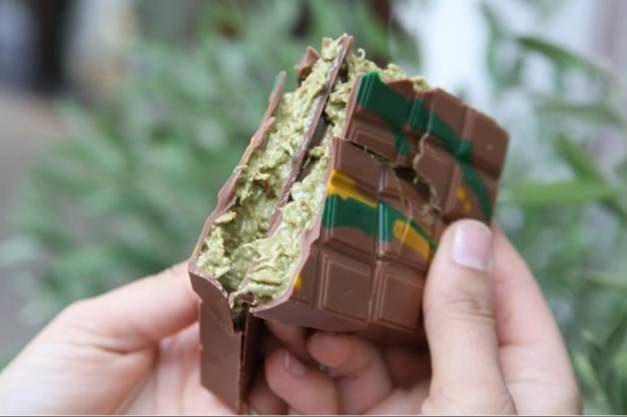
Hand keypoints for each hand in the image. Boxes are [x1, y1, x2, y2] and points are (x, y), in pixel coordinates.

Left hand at [0, 263, 283, 414]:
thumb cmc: (46, 392)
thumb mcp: (96, 327)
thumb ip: (161, 294)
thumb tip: (223, 259)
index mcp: (184, 328)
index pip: (240, 294)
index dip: (267, 275)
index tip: (292, 254)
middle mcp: (215, 363)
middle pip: (276, 330)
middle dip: (300, 309)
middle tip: (312, 291)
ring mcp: (228, 403)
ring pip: (292, 370)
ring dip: (308, 347)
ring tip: (307, 328)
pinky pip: (284, 411)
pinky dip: (302, 391)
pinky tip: (289, 369)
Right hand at [262, 220, 581, 413]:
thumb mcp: (474, 409)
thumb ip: (467, 322)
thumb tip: (470, 232)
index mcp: (522, 380)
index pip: (504, 286)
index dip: (472, 239)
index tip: (429, 195)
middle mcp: (468, 386)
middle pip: (424, 310)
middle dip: (375, 290)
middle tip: (334, 256)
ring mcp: (414, 408)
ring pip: (371, 345)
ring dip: (331, 333)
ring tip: (298, 325)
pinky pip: (338, 386)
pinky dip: (310, 375)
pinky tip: (283, 366)